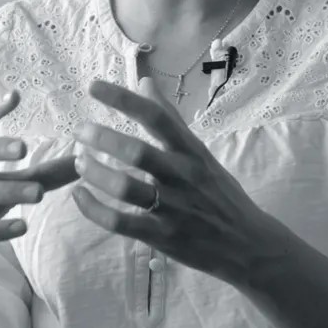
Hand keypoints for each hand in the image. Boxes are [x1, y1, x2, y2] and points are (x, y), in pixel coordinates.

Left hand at [71, 77, 272, 284]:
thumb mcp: (199, 152)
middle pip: (138, 153)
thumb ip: (170, 118)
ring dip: (96, 173)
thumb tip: (144, 82)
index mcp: (191, 151)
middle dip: (103, 139)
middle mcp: (182, 176)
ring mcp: (172, 208)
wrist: (248, 244)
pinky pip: (120, 222)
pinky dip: (94, 209)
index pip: (157, 117)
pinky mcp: (162, 237)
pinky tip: (79, 196)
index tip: (94, 86)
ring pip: (126, 188)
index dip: (123, 100)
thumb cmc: (219, 193)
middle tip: (80, 131)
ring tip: (78, 162)